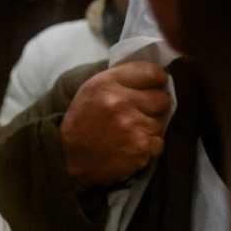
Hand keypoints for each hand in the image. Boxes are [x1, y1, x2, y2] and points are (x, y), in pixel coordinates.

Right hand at [60, 61, 169, 189]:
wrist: (68, 157)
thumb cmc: (83, 120)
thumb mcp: (92, 90)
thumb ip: (121, 80)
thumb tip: (157, 77)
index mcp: (106, 83)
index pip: (152, 72)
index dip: (156, 80)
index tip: (151, 87)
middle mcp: (119, 102)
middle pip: (162, 99)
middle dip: (153, 107)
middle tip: (136, 113)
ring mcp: (132, 126)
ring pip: (161, 123)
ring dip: (148, 128)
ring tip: (127, 132)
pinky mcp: (140, 148)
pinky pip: (158, 143)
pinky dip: (148, 147)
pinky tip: (129, 146)